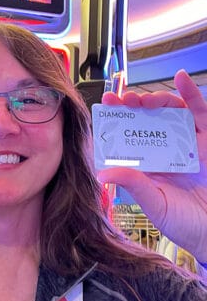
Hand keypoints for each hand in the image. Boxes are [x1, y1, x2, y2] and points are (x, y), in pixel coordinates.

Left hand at [97, 70, 206, 262]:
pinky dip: (192, 94)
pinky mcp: (206, 142)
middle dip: (133, 106)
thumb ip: (133, 184)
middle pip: (148, 119)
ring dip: (156, 100)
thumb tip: (103, 172)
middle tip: (122, 100)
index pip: (129, 136)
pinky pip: (200, 113)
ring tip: (143, 99)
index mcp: (147, 164)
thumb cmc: (183, 222)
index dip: (117, 120)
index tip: (105, 107)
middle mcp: (164, 150)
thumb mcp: (154, 203)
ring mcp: (186, 144)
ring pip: (170, 112)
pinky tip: (181, 78)